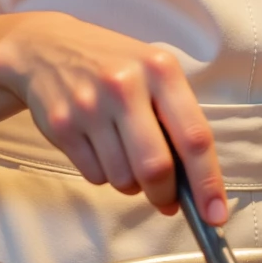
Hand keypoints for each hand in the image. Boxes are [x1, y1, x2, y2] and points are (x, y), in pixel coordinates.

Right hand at [0, 12, 227, 222]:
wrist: (46, 47)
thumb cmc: (113, 65)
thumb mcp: (152, 72)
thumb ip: (175, 120)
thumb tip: (193, 186)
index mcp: (160, 70)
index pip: (194, 136)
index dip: (208, 182)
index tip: (215, 215)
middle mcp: (125, 85)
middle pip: (155, 167)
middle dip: (164, 194)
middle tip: (165, 198)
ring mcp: (89, 106)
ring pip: (123, 179)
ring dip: (131, 183)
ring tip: (125, 154)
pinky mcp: (61, 125)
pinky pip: (94, 176)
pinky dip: (104, 174)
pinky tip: (99, 146)